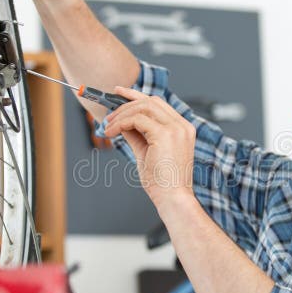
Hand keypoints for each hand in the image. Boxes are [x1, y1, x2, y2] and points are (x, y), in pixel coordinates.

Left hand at [103, 88, 196, 207]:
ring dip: (122, 114)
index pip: (158, 103)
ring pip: (143, 107)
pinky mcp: (165, 135)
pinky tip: (112, 133)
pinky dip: (121, 123)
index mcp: (182, 128)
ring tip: (109, 127)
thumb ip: (136, 135)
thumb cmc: (163, 182)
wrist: (173, 199)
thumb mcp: (146, 152)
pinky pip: (138, 120)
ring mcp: (176, 129)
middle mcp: (182, 125)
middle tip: (109, 115)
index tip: (119, 93)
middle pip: (151, 101)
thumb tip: (122, 122)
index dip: (137, 96)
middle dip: (126, 103)